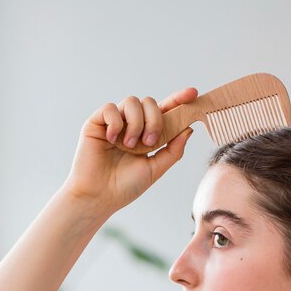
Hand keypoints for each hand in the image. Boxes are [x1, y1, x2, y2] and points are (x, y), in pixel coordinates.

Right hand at [62, 87, 197, 215]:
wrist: (100, 196)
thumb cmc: (126, 186)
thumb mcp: (156, 169)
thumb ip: (173, 150)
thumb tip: (188, 129)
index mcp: (147, 134)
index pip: (165, 111)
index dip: (178, 99)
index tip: (193, 93)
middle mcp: (132, 124)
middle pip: (150, 102)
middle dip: (155, 120)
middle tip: (151, 142)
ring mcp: (115, 122)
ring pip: (132, 101)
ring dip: (136, 123)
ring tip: (130, 146)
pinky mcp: (96, 122)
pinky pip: (110, 108)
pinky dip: (116, 123)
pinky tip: (113, 140)